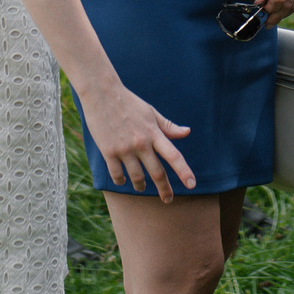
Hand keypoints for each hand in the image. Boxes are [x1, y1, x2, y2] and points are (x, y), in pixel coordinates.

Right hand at [77, 80, 196, 199]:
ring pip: (137, 178)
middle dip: (165, 189)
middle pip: (157, 173)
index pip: (174, 156)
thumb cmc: (129, 103)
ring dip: (141, 186)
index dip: (184, 171)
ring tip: (141, 187)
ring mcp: (125, 149)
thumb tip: (187, 132)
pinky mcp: (109, 152)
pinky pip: (117, 175)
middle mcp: (141, 143)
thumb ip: (168, 126)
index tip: (192, 185)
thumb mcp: (151, 112)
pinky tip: (123, 181)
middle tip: (168, 200)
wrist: (102, 93)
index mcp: (154, 133)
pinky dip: (121, 181)